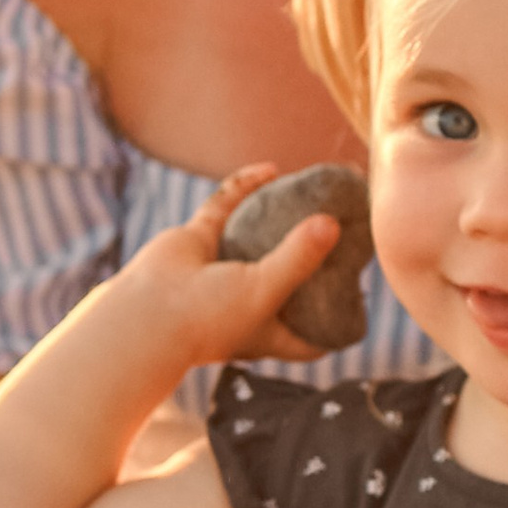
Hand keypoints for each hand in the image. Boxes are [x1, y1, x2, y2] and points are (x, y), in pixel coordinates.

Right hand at [117, 164, 346, 370]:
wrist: (147, 311)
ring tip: (315, 195)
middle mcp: (248, 301)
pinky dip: (246, 186)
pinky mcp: (200, 239)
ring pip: (260, 236)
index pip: (310, 338)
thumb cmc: (209, 317)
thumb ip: (300, 258)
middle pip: (291, 278)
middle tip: (346, 232)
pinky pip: (226, 206)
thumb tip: (333, 222)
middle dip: (315, 257)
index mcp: (268, 331)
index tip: (359, 308)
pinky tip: (271, 169)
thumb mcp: (266, 291)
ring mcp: (224, 268)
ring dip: (283, 216)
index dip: (334, 327)